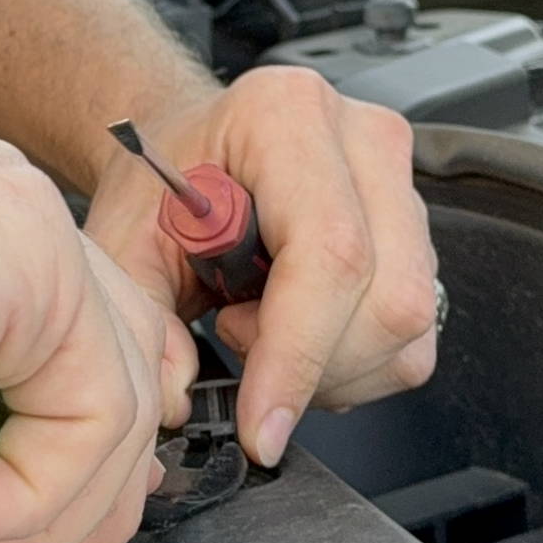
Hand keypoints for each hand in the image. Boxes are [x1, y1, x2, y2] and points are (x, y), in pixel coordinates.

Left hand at [85, 68, 437, 466]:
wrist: (186, 151)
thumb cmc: (162, 182)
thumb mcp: (122, 242)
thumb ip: (144, 319)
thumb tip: (179, 393)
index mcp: (287, 116)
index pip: (329, 253)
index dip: (298, 354)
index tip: (260, 426)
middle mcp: (363, 140)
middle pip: (387, 298)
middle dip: (311, 363)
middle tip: (234, 332)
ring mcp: (403, 184)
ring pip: (407, 326)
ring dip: (331, 368)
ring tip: (260, 322)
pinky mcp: (420, 235)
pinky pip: (413, 340)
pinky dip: (353, 366)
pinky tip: (299, 332)